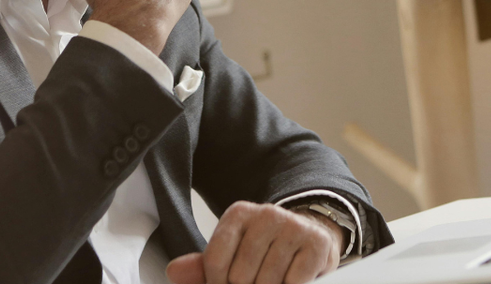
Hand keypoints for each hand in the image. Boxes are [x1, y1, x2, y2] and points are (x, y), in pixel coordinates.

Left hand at [166, 201, 343, 283]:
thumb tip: (174, 272)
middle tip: (256, 281)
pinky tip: (291, 279)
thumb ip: (203, 266)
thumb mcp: (233, 255)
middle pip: (239, 277)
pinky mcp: (316, 243)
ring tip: (275, 280)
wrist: (311, 237)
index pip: (214, 263)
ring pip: (266, 283)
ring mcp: (293, 227)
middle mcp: (266, 214)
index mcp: (238, 214)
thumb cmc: (266, 251)